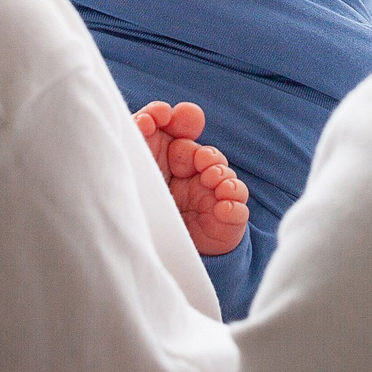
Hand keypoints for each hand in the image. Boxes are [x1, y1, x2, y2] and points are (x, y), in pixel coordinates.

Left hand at [133, 100, 249, 257]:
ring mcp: (210, 196)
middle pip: (206, 154)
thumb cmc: (141, 210)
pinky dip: (233, 204)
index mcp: (169, 157)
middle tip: (198, 160)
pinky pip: (238, 207)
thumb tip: (146, 119)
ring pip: (225, 176)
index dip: (177, 119)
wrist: (154, 256)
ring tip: (211, 179)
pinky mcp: (224, 219)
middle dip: (204, 154)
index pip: (178, 129)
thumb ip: (137, 141)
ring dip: (221, 174)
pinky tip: (221, 207)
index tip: (162, 115)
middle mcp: (192, 174)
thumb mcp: (133, 172)